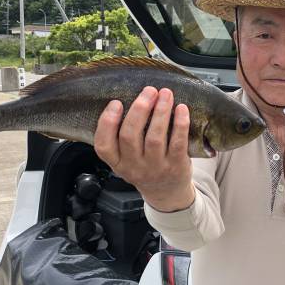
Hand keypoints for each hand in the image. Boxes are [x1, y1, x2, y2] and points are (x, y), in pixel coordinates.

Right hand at [94, 86, 194, 211]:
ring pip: (154, 137)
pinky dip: (180, 124)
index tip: (116, 102)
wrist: (167, 193)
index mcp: (117, 163)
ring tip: (165, 94)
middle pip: (130, 136)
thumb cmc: (146, 168)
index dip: (107, 122)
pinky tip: (181, 109)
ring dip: (160, 112)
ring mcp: (156, 168)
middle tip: (149, 91)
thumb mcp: (126, 159)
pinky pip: (178, 142)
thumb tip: (131, 99)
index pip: (103, 145)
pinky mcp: (176, 166)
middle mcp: (134, 167)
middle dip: (139, 110)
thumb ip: (122, 138)